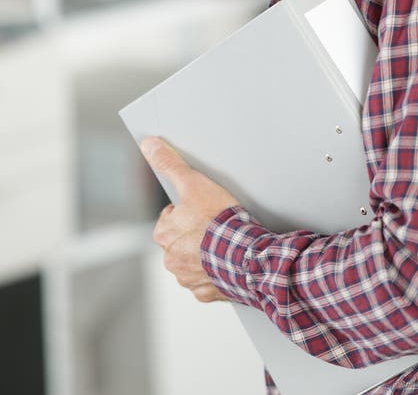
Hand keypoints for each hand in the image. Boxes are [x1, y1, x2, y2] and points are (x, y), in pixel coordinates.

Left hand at [141, 136, 239, 301]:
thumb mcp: (194, 183)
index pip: (170, 217)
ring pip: (193, 261)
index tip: (203, 208)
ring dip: (205, 254)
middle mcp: (171, 259)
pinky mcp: (206, 292)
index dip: (188, 209)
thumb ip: (170, 165)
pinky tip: (229, 261)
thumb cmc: (220, 220)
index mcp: (164, 234)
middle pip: (180, 240)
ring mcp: (188, 278)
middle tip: (215, 224)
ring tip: (225, 242)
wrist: (247, 255)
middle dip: (194, 233)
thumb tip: (149, 145)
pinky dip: (217, 272)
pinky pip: (209, 280)